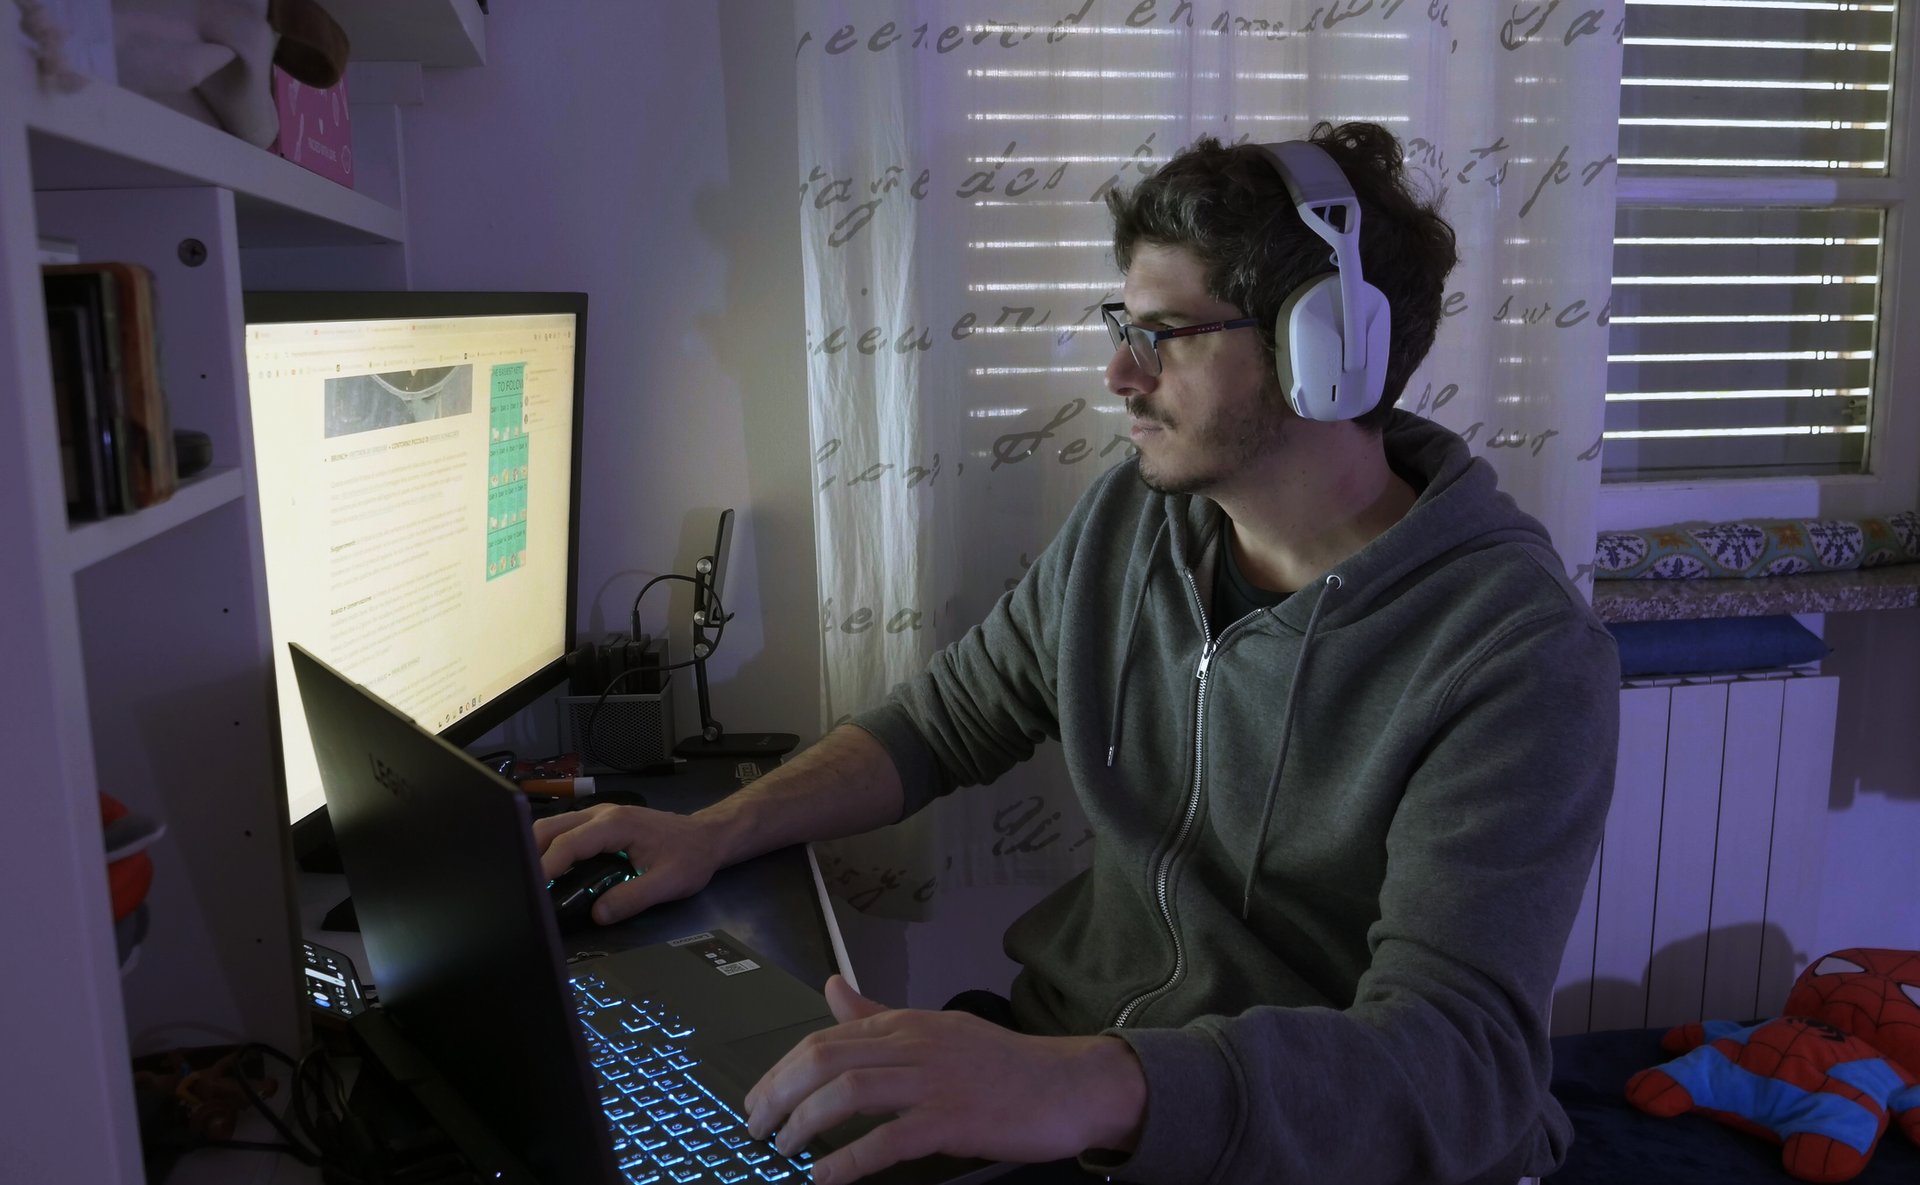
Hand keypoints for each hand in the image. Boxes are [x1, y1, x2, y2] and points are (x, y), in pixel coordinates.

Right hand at [532, 803, 725, 923]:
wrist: (707, 837)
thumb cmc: (690, 857)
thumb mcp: (667, 883)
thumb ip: (631, 899)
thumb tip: (598, 914)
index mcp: (616, 825)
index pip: (569, 843)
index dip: (546, 866)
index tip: (532, 888)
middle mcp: (603, 814)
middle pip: (550, 827)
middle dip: (530, 853)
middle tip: (521, 885)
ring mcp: (600, 816)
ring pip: (554, 826)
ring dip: (537, 850)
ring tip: (530, 882)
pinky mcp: (601, 824)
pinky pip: (566, 831)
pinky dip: (550, 848)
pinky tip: (549, 872)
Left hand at [743, 976, 1145, 1184]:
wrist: (1068, 1085)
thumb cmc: (1002, 1065)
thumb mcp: (936, 1029)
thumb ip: (878, 1015)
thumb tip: (832, 986)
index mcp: (907, 1024)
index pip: (825, 1038)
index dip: (781, 1070)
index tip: (757, 1100)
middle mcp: (914, 1045)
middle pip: (825, 1060)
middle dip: (778, 1095)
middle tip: (755, 1127)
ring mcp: (933, 1082)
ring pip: (848, 1094)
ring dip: (804, 1125)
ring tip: (784, 1151)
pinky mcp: (953, 1120)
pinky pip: (888, 1140)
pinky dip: (848, 1160)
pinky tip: (824, 1177)